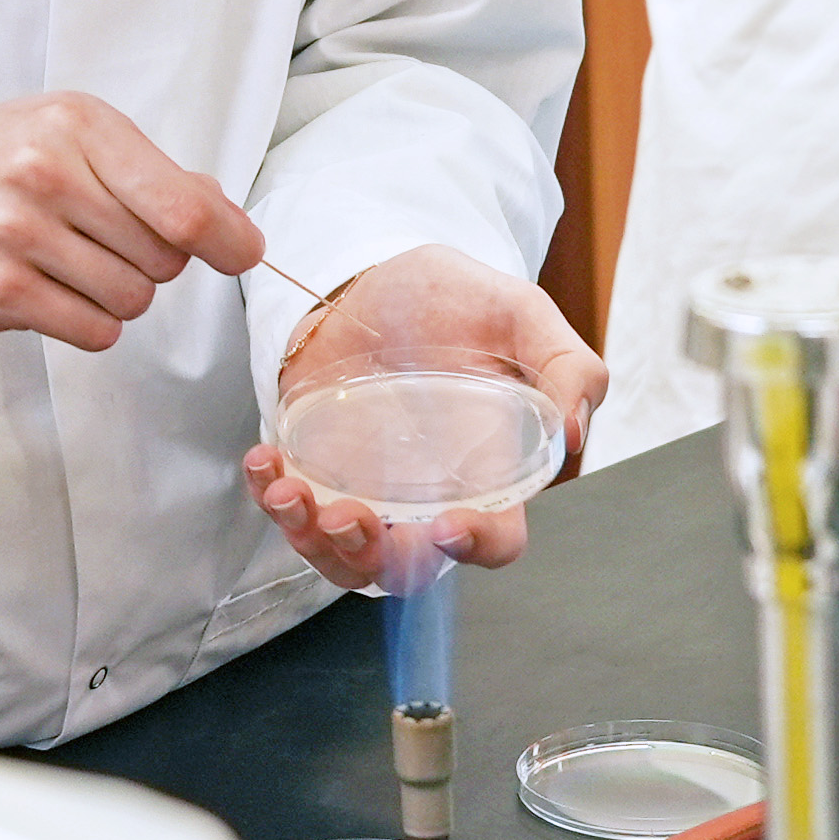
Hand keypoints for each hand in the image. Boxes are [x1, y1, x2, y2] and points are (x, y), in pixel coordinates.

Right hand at [0, 95, 258, 352]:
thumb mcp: (61, 132)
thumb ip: (145, 172)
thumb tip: (226, 221)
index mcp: (76, 125)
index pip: (183, 204)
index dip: (227, 239)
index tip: (241, 252)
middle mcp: (47, 174)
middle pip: (165, 258)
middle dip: (152, 259)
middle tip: (104, 240)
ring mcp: (18, 236)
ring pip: (133, 299)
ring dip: (117, 294)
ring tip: (68, 263)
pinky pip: (93, 331)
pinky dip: (87, 321)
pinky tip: (49, 291)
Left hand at [244, 244, 608, 590]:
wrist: (380, 274)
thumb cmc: (460, 301)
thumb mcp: (522, 314)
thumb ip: (567, 366)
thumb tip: (575, 433)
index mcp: (490, 473)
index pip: (496, 539)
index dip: (478, 546)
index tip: (448, 525)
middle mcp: (428, 495)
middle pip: (406, 565)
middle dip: (372, 555)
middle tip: (348, 516)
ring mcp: (368, 489)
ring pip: (342, 554)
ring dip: (311, 539)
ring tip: (289, 493)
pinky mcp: (316, 469)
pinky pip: (293, 509)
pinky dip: (270, 497)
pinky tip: (262, 463)